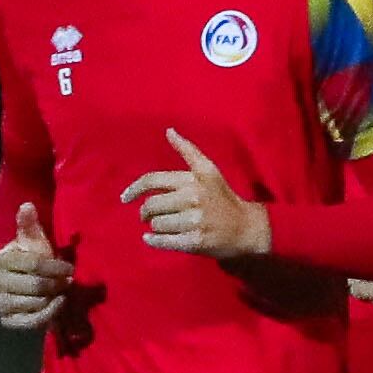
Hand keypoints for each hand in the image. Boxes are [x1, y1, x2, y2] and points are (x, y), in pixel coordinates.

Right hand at [0, 201, 72, 330]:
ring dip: (54, 298)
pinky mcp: (8, 320)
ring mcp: (0, 302)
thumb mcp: (37, 242)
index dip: (56, 267)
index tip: (70, 269)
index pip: (33, 264)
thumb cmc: (39, 260)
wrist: (38, 286)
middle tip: (67, 282)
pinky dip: (49, 314)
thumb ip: (30, 225)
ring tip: (61, 292)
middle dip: (56, 284)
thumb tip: (27, 205)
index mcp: (2, 259)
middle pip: (35, 285)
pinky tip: (58, 304)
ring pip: (35, 303)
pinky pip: (31, 321)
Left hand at [123, 131, 266, 258]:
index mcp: (194, 179)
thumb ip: (188, 151)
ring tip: (167, 226)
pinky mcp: (195, 241)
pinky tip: (151, 239)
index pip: (152, 180)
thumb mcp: (209, 172)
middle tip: (152, 215)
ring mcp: (195, 221)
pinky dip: (154, 241)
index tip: (125, 198)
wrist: (248, 229)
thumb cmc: (224, 199)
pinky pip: (163, 241)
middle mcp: (194, 198)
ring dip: (156, 227)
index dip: (134, 189)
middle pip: (151, 205)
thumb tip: (169, 131)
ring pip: (156, 224)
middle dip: (147, 212)